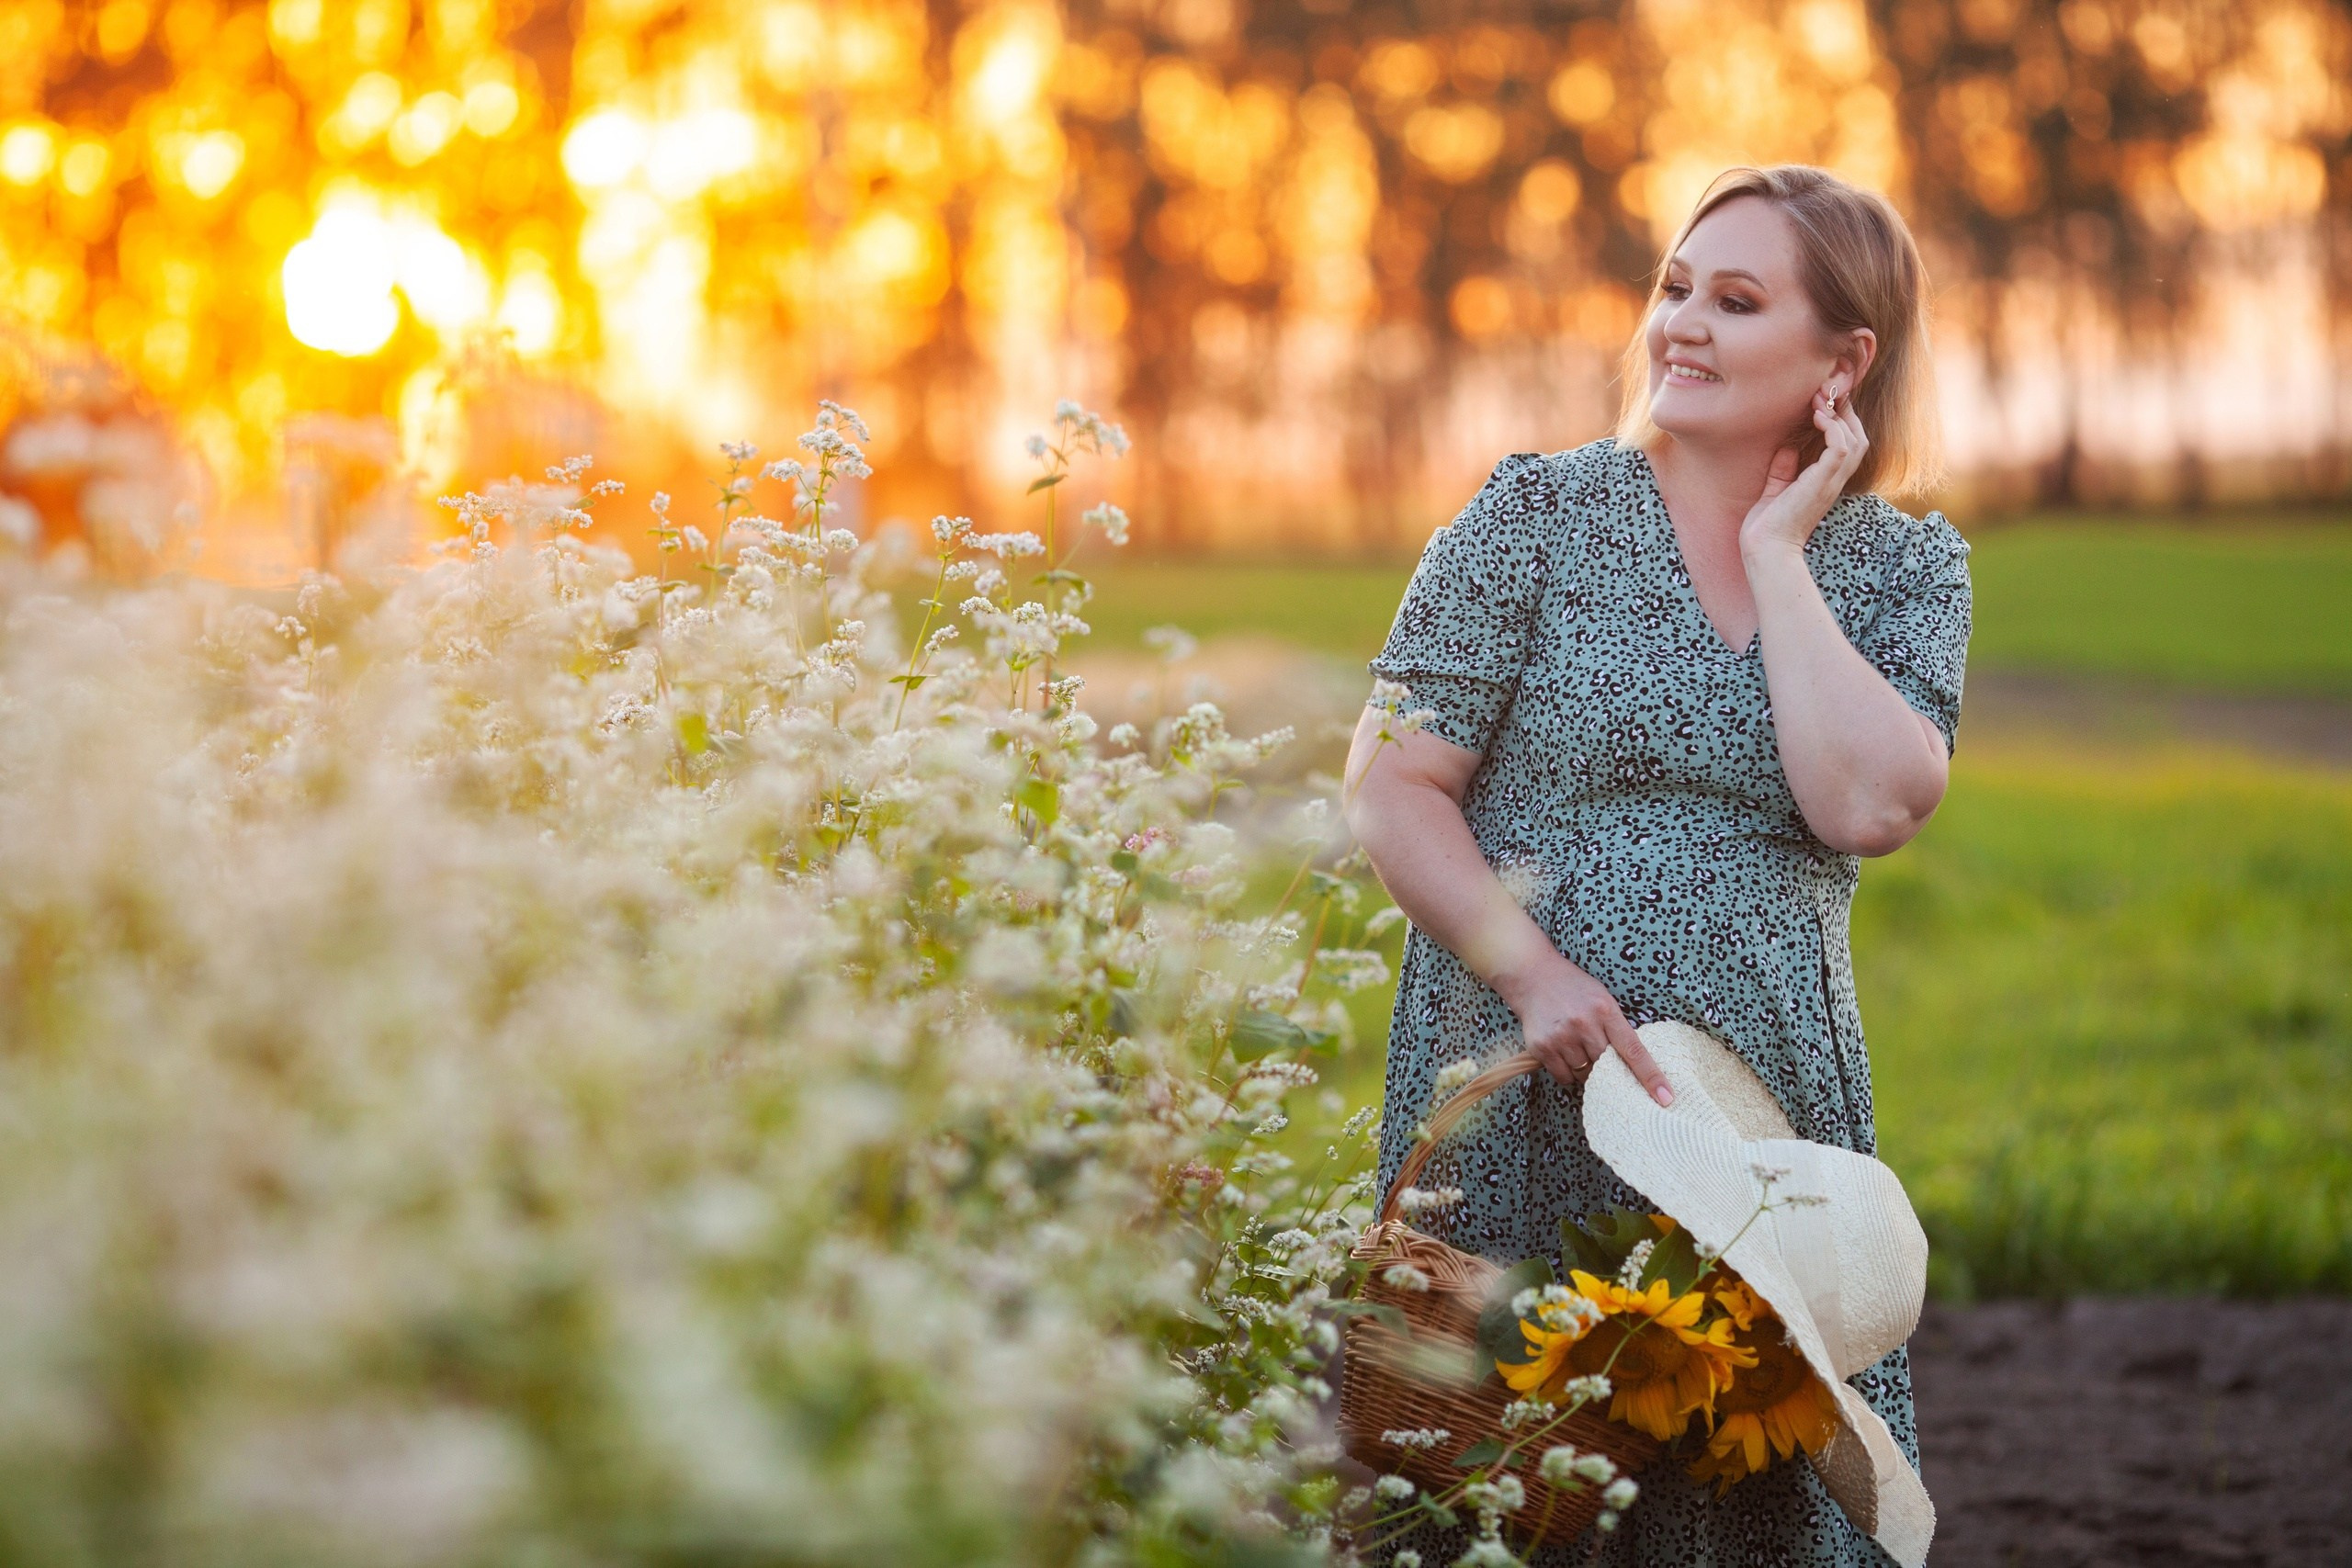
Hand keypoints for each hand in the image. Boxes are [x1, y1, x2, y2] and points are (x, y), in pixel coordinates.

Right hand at [1492, 954, 1674, 1105]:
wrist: (1532, 975)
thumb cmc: (1573, 988)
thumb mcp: (1602, 998)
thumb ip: (1616, 1027)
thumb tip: (1631, 1064)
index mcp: (1606, 1010)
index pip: (1634, 1050)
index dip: (1651, 1076)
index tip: (1666, 1097)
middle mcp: (1584, 1024)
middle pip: (1607, 1066)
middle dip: (1608, 1067)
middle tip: (1599, 1054)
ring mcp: (1562, 1037)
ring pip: (1585, 1075)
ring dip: (1586, 1070)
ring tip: (1576, 1047)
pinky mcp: (1542, 1048)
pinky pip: (1564, 1077)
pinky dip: (1568, 1072)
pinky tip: (1563, 1052)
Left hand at [1739, 384, 1870, 558]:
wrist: (1765, 548)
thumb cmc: (1768, 526)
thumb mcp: (1776, 490)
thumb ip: (1784, 469)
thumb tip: (1786, 448)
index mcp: (1826, 481)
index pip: (1848, 445)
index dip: (1841, 420)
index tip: (1822, 401)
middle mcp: (1834, 480)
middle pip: (1859, 438)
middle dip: (1845, 412)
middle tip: (1826, 393)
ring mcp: (1831, 482)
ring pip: (1855, 440)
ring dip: (1840, 416)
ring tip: (1819, 400)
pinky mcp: (1823, 482)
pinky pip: (1840, 447)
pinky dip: (1833, 428)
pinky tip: (1817, 416)